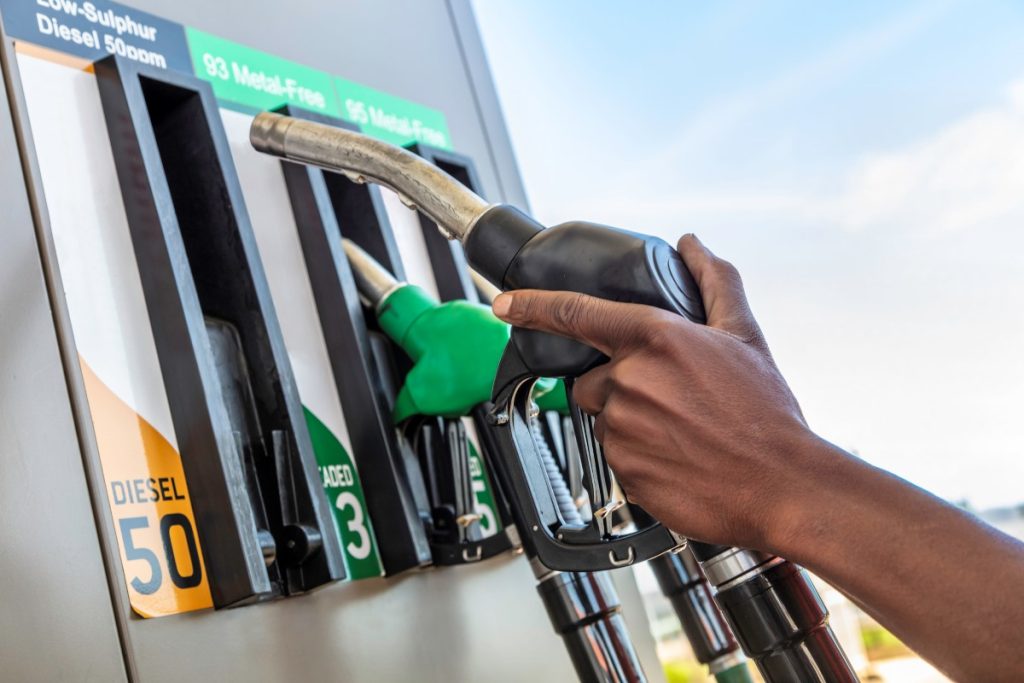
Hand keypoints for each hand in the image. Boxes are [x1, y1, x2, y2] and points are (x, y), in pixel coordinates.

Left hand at [492, 234, 822, 551]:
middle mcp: (630, 380)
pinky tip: (676, 457)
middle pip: (592, 379)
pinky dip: (638, 456)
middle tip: (671, 402)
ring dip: (631, 422)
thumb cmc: (765, 412)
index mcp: (654, 338)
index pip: (574, 313)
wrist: (782, 485)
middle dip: (620, 386)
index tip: (504, 303)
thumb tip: (693, 245)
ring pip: (605, 419)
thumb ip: (714, 281)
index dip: (532, 306)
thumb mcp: (745, 334)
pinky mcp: (623, 470)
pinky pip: (615, 456)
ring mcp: (622, 428)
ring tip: (681, 432)